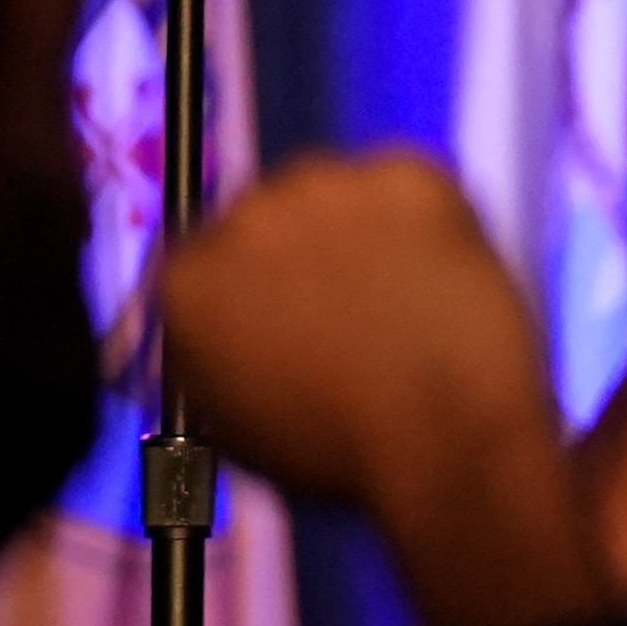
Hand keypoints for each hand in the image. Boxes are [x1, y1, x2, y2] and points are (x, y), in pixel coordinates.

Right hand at [161, 143, 603, 625]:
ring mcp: (327, 186)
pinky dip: (429, 217)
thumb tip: (218, 333)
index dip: (254, 286)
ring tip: (404, 298)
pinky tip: (441, 274)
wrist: (440, 438)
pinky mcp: (407, 174)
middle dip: (307, 251)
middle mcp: (242, 216)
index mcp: (185, 280)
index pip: (205, 257)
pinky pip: (412, 183)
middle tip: (356, 302)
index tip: (287, 306)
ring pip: (341, 194)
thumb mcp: (226, 421)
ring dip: (364, 230)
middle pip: (270, 214)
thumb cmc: (336, 452)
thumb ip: (206, 357)